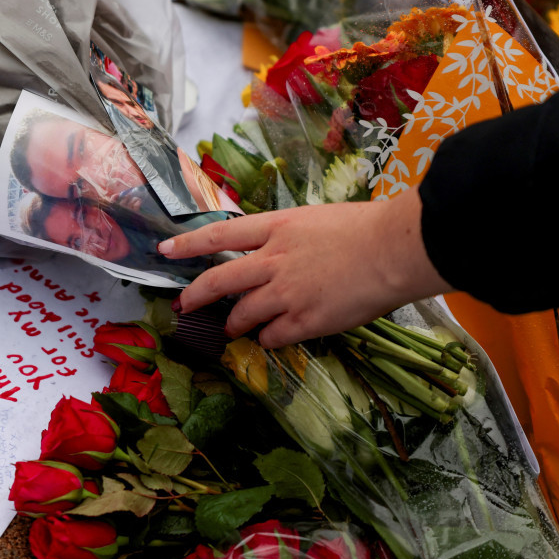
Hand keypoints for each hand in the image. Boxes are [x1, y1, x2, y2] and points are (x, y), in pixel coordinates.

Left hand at [158, 189, 448, 347]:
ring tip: (231, 328)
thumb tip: (271, 253)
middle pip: (219, 279)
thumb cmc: (365, 228)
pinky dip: (267, 338)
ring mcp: (286, 292)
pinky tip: (271, 338)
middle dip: (195, 294)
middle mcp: (273, 260)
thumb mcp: (314, 220)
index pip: (219, 235)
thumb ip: (287, 237)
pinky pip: (272, 336)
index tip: (164, 251)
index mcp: (276, 228)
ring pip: (242, 313)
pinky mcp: (305, 320)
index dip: (188, 244)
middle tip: (183, 305)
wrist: (394, 249)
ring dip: (233, 323)